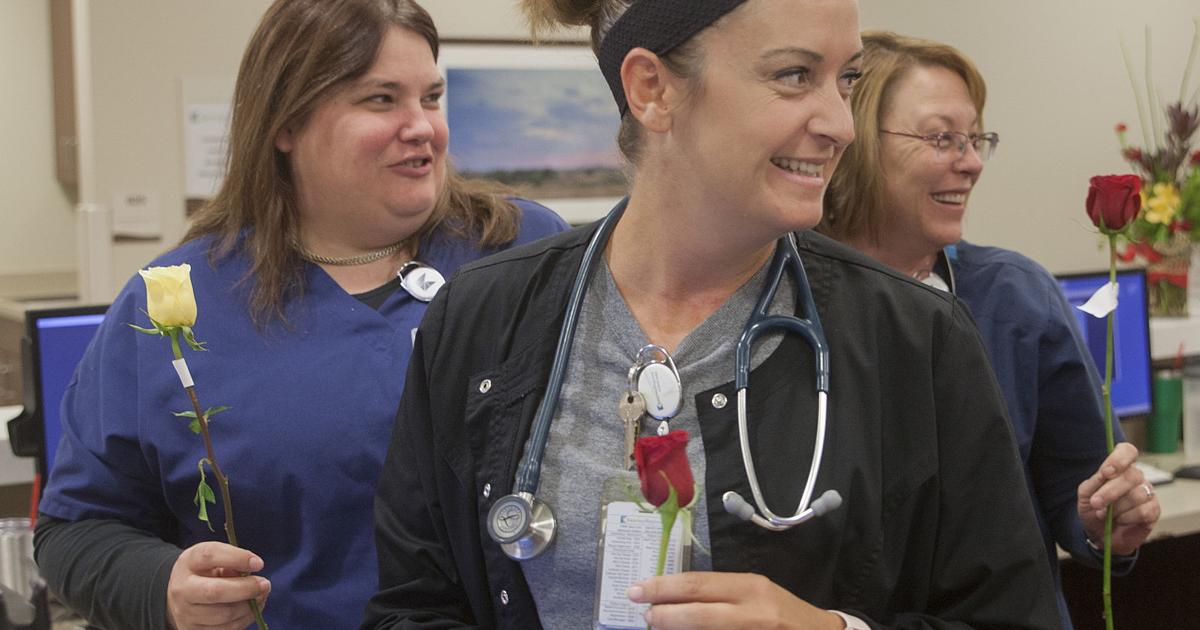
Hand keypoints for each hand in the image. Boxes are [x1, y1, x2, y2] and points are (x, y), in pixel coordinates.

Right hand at [166, 541, 270, 629]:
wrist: (182, 597)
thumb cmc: (205, 573)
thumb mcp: (214, 560)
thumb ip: (232, 561)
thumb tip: (253, 570)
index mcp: (188, 562)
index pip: (210, 555)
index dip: (237, 558)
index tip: (259, 564)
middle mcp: (182, 589)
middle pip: (216, 592)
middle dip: (246, 589)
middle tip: (265, 584)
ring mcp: (185, 614)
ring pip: (225, 615)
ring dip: (249, 606)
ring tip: (260, 596)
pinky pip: (227, 629)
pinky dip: (245, 619)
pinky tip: (251, 608)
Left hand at [628, 572, 843, 628]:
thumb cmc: (781, 612)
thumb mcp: (754, 594)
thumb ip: (719, 595)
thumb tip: (673, 598)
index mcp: (750, 587)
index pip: (699, 584)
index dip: (664, 588)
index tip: (638, 590)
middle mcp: (753, 610)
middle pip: (699, 610)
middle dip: (664, 613)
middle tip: (643, 613)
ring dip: (678, 629)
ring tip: (658, 626)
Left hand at [1077, 442, 1160, 554]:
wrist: (1100, 534)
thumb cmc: (1094, 510)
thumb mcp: (1086, 495)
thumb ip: (1094, 482)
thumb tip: (1105, 474)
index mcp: (1119, 468)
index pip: (1127, 451)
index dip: (1119, 459)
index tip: (1106, 472)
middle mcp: (1136, 477)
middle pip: (1131, 475)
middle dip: (1110, 491)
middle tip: (1096, 503)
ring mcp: (1147, 493)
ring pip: (1138, 494)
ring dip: (1117, 508)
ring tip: (1106, 515)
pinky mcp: (1154, 510)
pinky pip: (1145, 511)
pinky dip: (1127, 517)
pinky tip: (1120, 520)